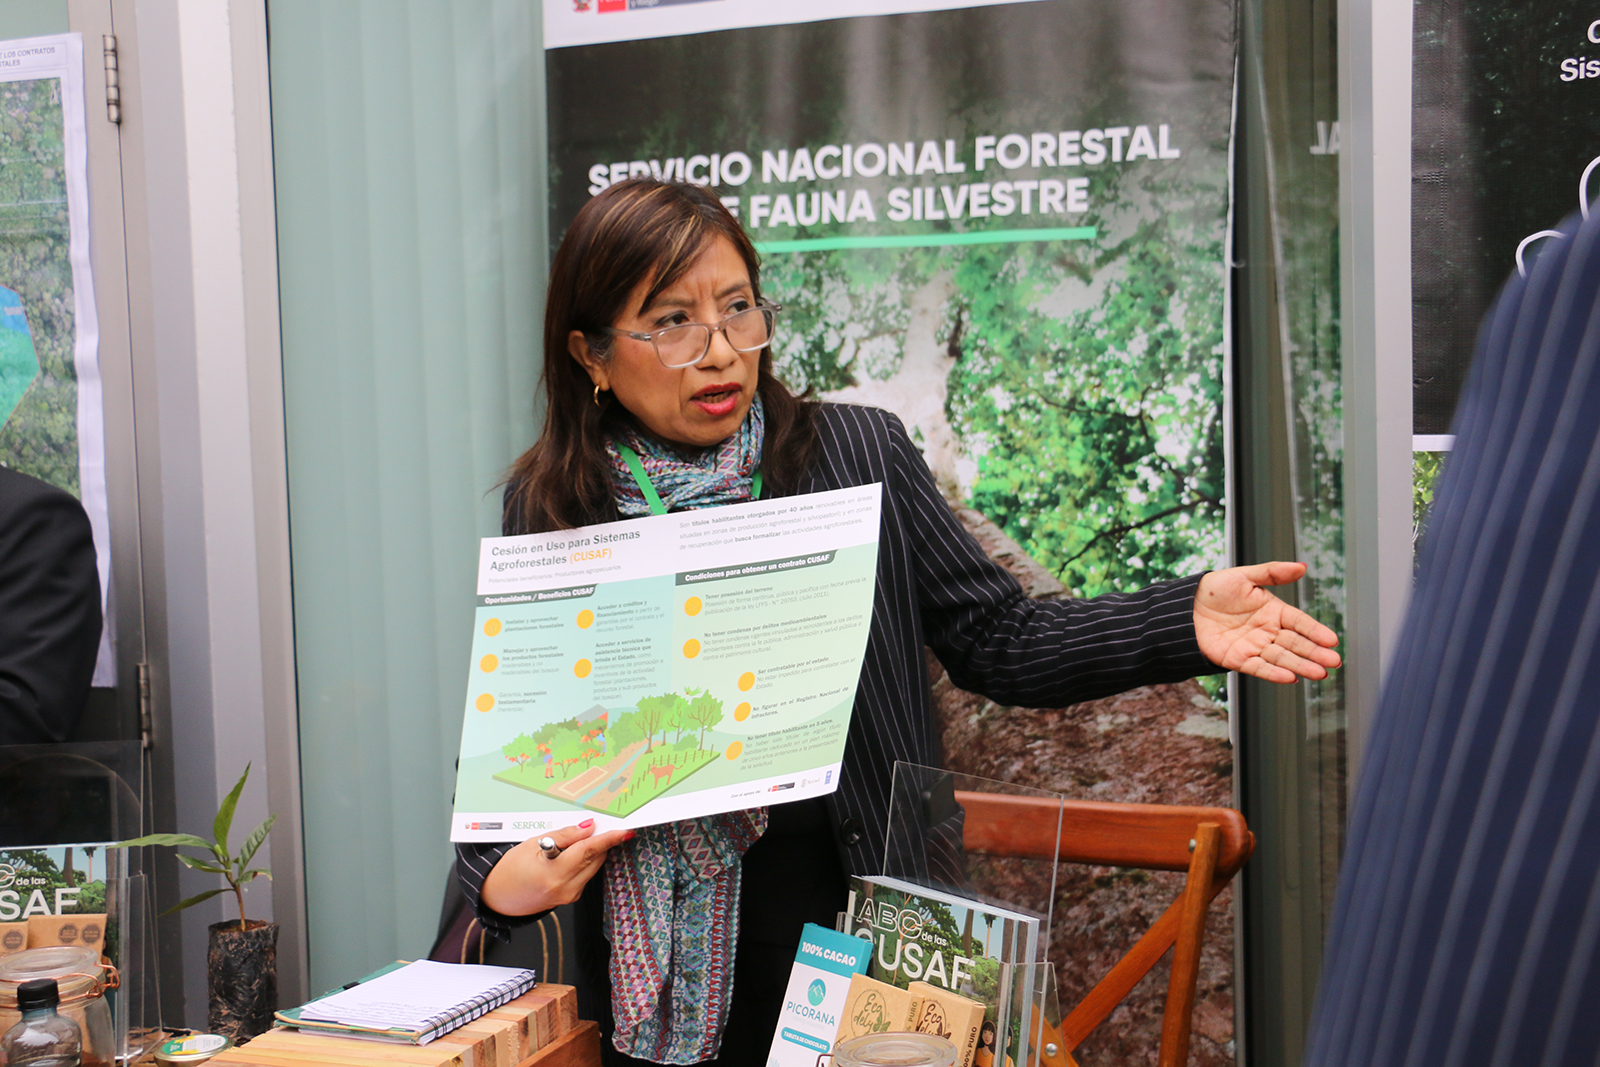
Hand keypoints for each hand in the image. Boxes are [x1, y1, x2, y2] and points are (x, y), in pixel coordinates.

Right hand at [480, 819, 633, 916]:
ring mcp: (569, 895)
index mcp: (554, 872)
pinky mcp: (571, 898)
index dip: (608, 838)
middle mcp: (565, 887)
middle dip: (599, 841)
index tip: (624, 830)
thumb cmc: (511, 869)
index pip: (589, 851)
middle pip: (595, 858)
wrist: (499, 897)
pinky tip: (569, 856)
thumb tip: (588, 827)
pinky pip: (585, 875)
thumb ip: (565, 836)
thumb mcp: (533, 844)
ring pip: (592, 866)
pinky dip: (583, 862)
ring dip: (590, 851)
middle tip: (597, 825)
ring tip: (572, 842)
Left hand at [1193, 562, 1341, 682]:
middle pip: (1295, 643)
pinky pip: (1259, 668)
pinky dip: (1274, 673)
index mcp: (1273, 611)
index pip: (1299, 622)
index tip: (1332, 640)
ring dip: (1301, 666)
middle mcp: (1267, 631)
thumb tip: (1302, 566)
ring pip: (1282, 658)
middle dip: (1315, 653)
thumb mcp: (1245, 576)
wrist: (1185, 608)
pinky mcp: (1238, 659)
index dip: (1315, 631)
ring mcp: (1254, 646)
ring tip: (1319, 673)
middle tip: (1334, 662)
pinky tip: (1291, 677)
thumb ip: (1273, 572)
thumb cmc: (1215, 590)